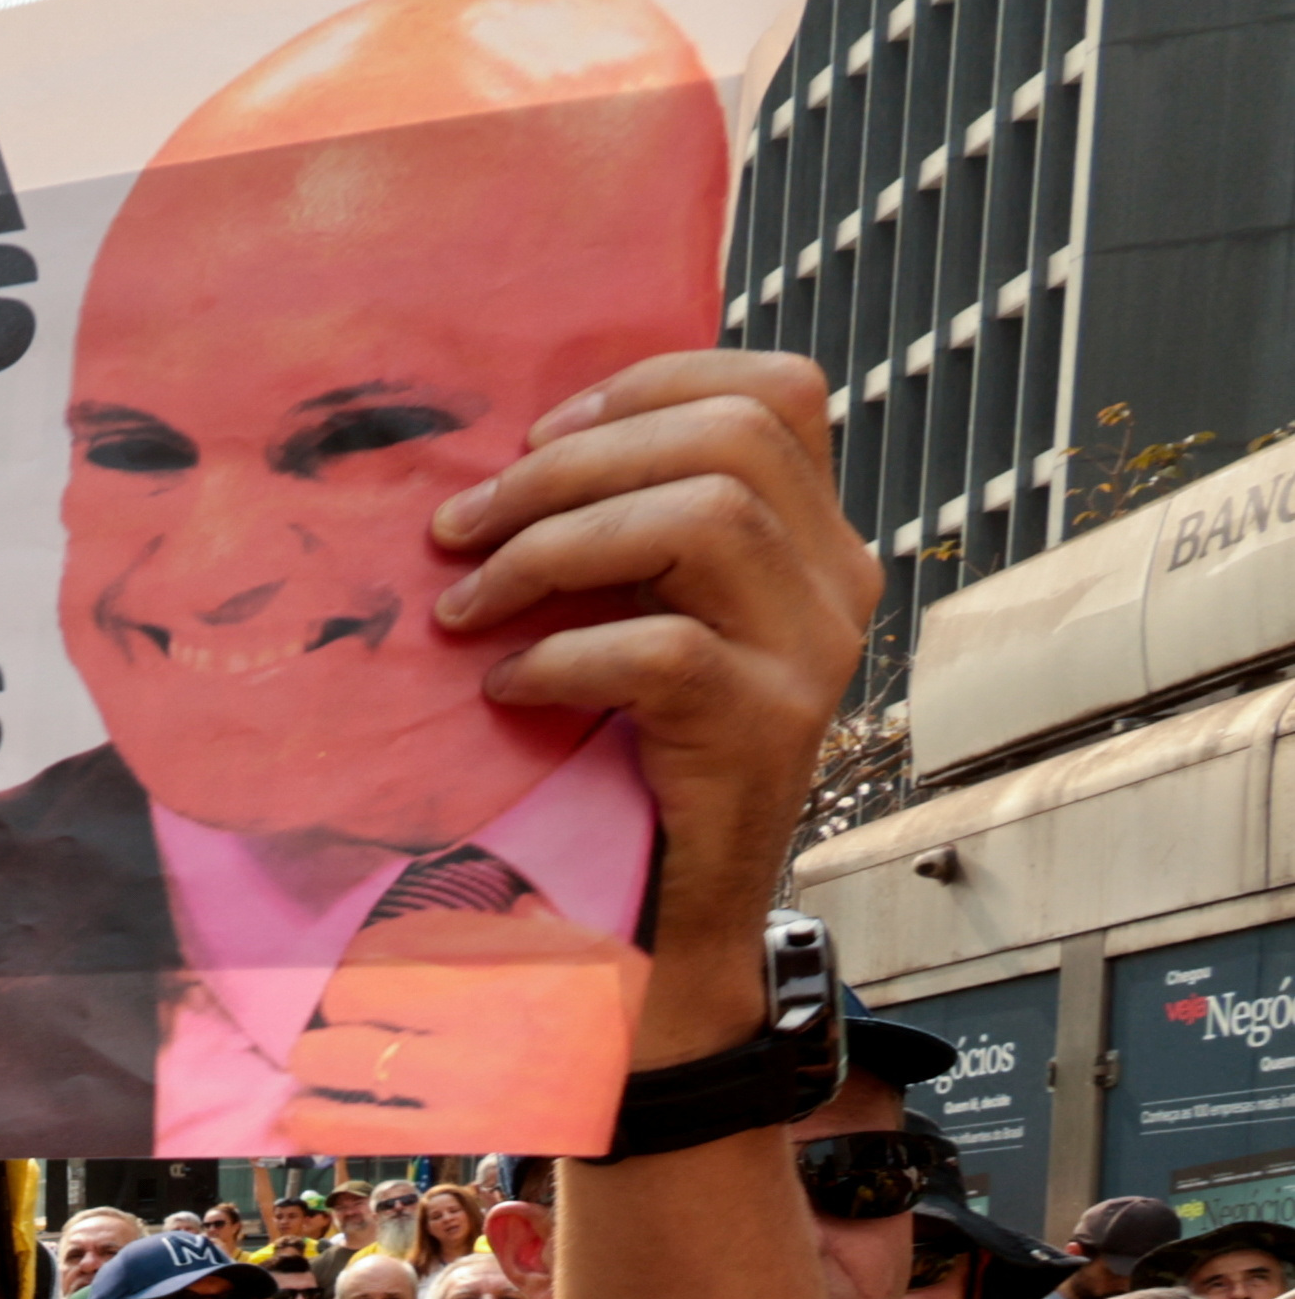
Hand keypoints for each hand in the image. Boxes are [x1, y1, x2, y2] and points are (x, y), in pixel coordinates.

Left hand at [269, 905, 639, 1155]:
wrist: (665, 1080)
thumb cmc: (610, 1001)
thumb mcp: (580, 941)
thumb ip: (518, 919)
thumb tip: (487, 902)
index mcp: (503, 957)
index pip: (389, 946)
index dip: (359, 957)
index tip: (354, 963)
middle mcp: (484, 1016)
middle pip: (353, 1000)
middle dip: (330, 1007)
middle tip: (328, 1015)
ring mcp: (472, 1081)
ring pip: (350, 1065)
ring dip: (315, 1061)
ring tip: (308, 1060)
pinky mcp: (467, 1133)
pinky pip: (371, 1130)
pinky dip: (321, 1124)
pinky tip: (294, 1116)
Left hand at [425, 352, 875, 1038]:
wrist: (671, 915)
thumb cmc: (630, 754)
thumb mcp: (640, 614)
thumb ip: (624, 535)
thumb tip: (513, 451)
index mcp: (813, 536)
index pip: (777, 389)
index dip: (651, 383)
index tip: (538, 432)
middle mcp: (838, 580)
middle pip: (728, 441)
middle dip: (570, 466)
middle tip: (460, 526)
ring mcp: (815, 654)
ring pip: (705, 519)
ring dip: (554, 548)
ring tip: (467, 604)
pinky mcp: (768, 729)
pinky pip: (664, 650)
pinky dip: (564, 655)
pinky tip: (509, 687)